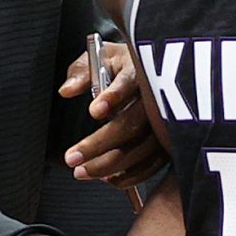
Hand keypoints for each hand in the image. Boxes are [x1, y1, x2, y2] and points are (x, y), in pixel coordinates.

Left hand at [61, 41, 164, 187]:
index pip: (127, 83)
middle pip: (131, 124)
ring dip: (109, 164)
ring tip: (81, 171)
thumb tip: (67, 90)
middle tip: (71, 158)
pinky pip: (152, 165)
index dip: (113, 97)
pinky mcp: (169, 144)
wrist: (153, 75)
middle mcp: (155, 99)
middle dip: (99, 144)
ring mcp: (165, 124)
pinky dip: (130, 175)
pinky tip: (108, 178)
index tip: (94, 110)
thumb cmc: (123, 67)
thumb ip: (82, 72)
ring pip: (141, 149)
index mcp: (138, 72)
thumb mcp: (101, 57)